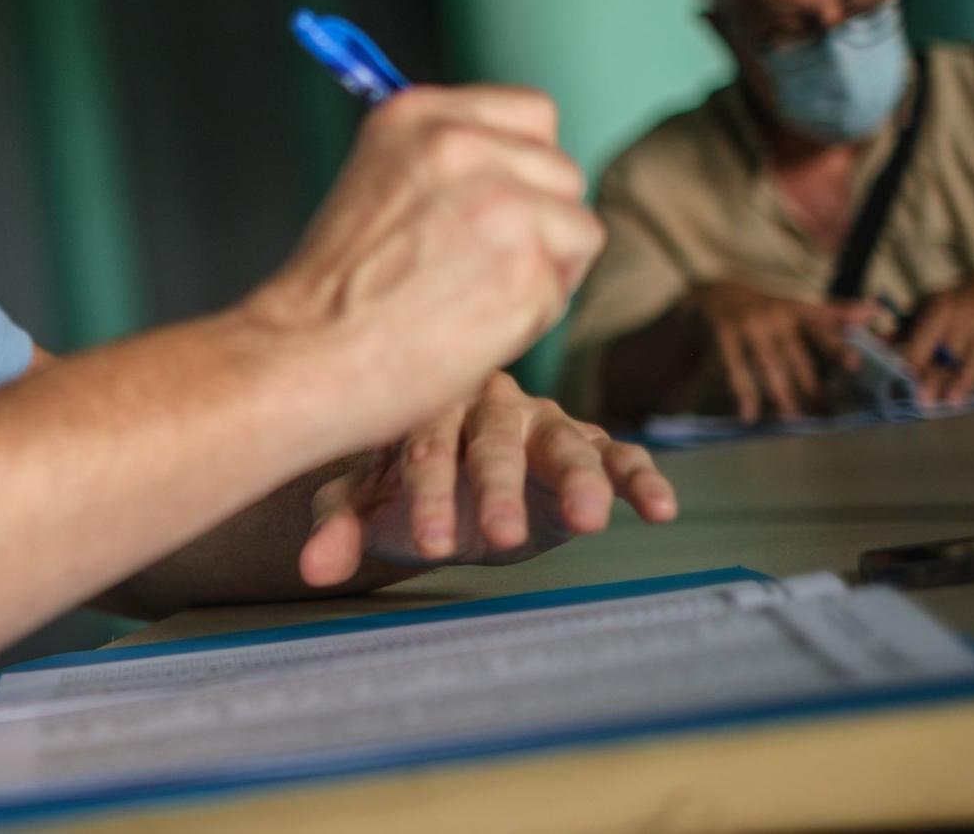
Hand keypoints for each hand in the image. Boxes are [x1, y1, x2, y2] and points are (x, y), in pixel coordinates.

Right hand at [246, 87, 603, 455]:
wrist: (303, 357)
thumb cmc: (335, 292)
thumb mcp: (377, 182)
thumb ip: (448, 163)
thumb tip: (520, 168)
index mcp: (419, 114)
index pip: (532, 115)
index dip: (523, 169)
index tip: (490, 209)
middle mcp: (462, 144)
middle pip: (562, 171)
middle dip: (539, 221)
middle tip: (476, 267)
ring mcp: (499, 202)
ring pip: (577, 227)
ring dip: (544, 268)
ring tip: (473, 297)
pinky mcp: (524, 265)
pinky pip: (564, 287)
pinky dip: (534, 315)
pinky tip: (473, 326)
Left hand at [298, 374, 677, 585]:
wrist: (446, 472)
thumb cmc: (400, 480)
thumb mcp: (364, 501)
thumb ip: (338, 526)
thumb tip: (314, 569)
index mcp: (428, 404)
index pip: (425, 446)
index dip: (429, 494)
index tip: (431, 543)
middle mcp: (489, 403)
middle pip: (495, 442)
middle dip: (497, 490)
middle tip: (502, 538)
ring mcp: (542, 421)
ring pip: (563, 443)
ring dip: (579, 480)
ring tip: (591, 521)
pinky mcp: (587, 443)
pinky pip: (618, 454)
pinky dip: (639, 478)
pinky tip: (659, 508)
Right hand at [689, 281, 872, 421]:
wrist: (715, 298)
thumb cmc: (768, 312)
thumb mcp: (798, 308)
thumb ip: (834, 315)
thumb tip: (872, 310)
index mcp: (797, 311)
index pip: (821, 329)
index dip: (837, 346)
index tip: (855, 365)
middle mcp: (774, 316)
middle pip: (795, 355)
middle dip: (810, 386)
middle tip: (822, 413)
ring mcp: (748, 326)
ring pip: (767, 364)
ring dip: (780, 392)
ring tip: (791, 419)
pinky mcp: (724, 337)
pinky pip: (734, 369)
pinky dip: (742, 393)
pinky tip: (748, 414)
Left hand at [903, 275, 973, 405]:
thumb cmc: (963, 302)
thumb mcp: (933, 303)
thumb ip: (909, 326)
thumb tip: (882, 342)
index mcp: (941, 310)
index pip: (923, 341)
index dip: (913, 364)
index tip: (905, 381)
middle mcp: (966, 321)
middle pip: (946, 357)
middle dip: (934, 380)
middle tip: (923, 402)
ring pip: (972, 365)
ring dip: (961, 386)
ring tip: (951, 403)